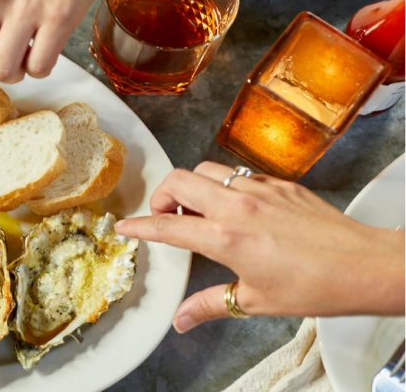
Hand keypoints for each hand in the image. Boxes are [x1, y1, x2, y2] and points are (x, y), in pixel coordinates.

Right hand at [114, 162, 404, 332]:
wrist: (365, 266)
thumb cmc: (315, 286)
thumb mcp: (256, 300)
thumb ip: (211, 304)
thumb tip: (181, 320)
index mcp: (226, 238)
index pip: (168, 226)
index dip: (140, 226)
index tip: (125, 227)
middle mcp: (238, 206)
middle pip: (179, 181)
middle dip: (162, 196)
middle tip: (166, 217)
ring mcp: (260, 189)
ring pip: (208, 170)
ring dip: (194, 186)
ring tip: (200, 210)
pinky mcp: (280, 184)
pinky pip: (240, 174)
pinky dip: (226, 185)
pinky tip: (237, 207)